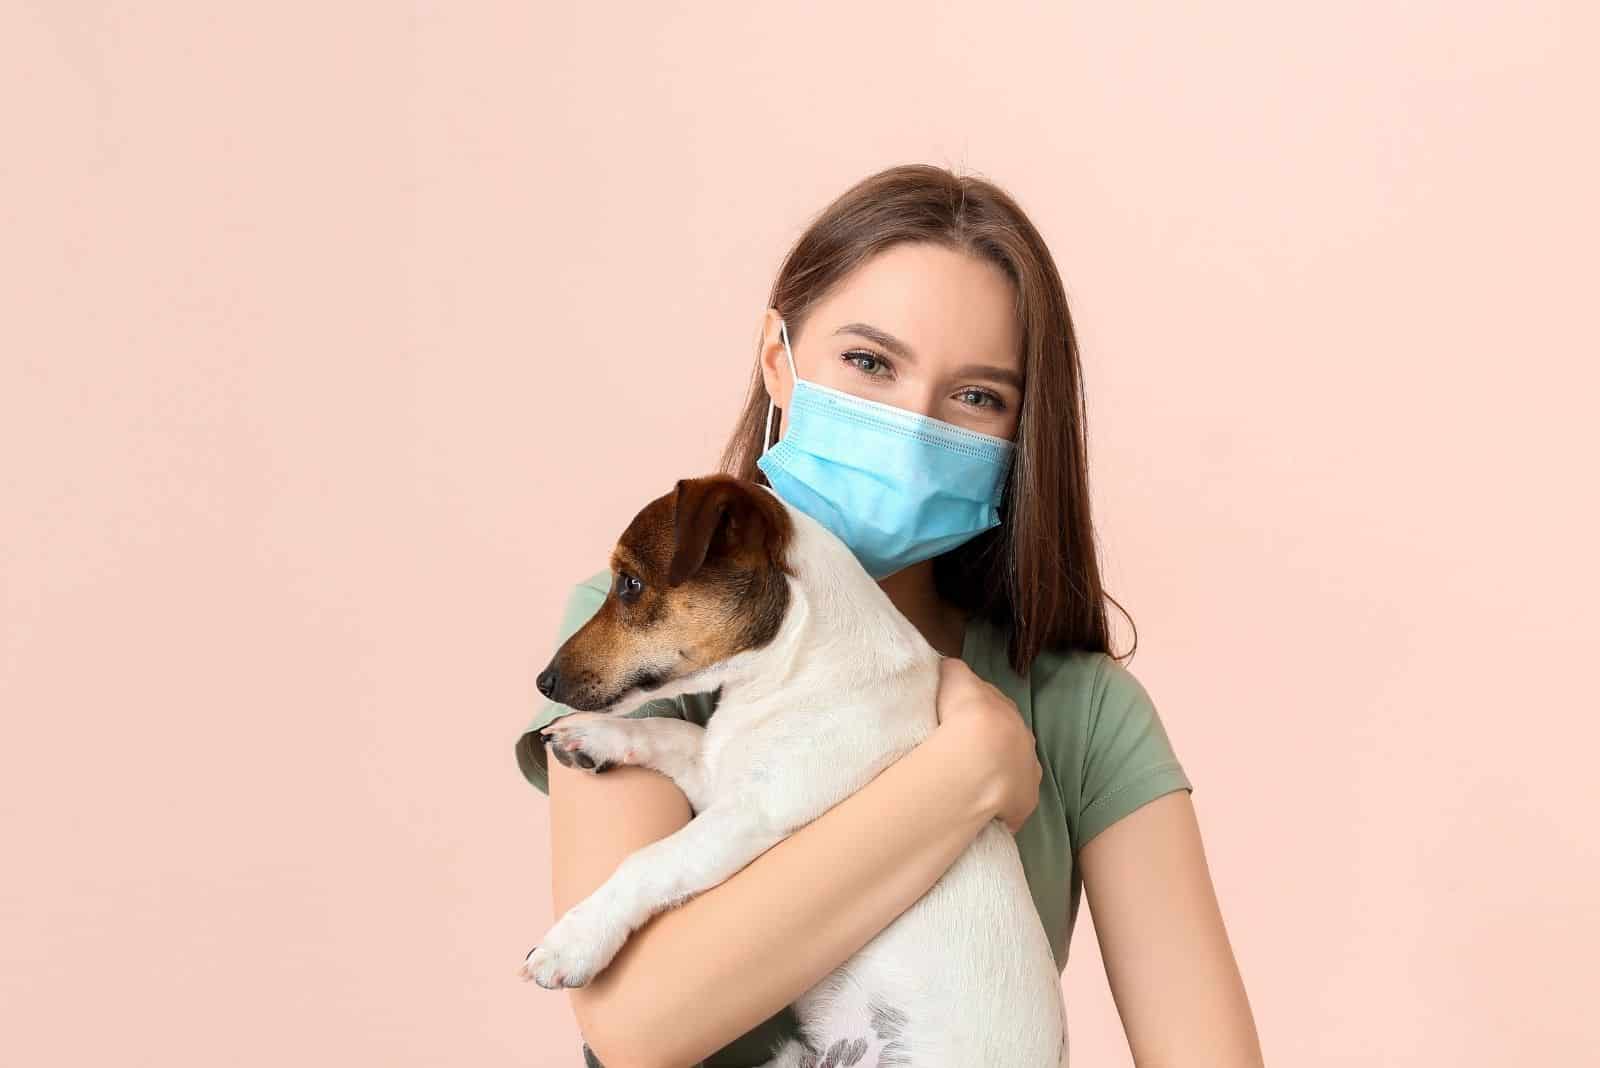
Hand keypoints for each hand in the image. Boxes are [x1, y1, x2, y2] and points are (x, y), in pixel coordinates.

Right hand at [932, 656, 1041, 832]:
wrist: (979, 752)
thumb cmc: (965, 711)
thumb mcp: (955, 678)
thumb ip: (954, 671)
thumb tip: (948, 667)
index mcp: (1008, 712)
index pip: (997, 712)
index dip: (979, 719)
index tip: (962, 725)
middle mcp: (1025, 741)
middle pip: (1010, 744)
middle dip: (994, 749)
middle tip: (965, 757)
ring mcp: (1028, 774)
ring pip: (1015, 776)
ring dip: (1000, 780)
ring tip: (973, 786)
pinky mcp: (1024, 804)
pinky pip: (1013, 809)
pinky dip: (1002, 811)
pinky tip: (984, 814)